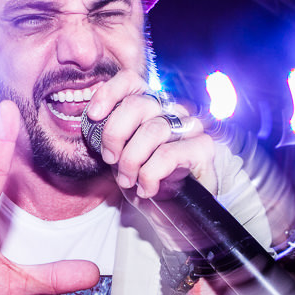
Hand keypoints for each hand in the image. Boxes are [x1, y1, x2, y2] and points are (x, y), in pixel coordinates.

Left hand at [84, 72, 218, 248]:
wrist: (174, 214)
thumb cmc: (144, 180)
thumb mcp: (119, 155)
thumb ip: (109, 135)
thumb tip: (91, 120)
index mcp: (151, 105)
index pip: (131, 80)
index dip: (109, 93)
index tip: (93, 116)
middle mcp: (172, 110)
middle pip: (138, 104)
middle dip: (115, 134)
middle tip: (110, 159)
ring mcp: (190, 127)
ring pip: (152, 130)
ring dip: (131, 160)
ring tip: (128, 179)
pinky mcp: (203, 148)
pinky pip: (167, 155)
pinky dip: (149, 175)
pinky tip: (147, 188)